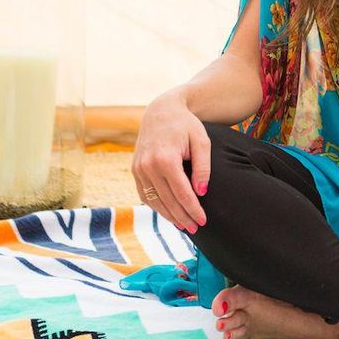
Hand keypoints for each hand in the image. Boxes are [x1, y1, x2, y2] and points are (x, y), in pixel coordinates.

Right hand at [131, 92, 210, 233]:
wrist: (161, 111)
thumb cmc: (186, 125)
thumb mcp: (201, 141)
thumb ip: (203, 168)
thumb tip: (201, 193)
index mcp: (165, 158)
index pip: (182, 193)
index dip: (193, 209)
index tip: (203, 220)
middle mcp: (148, 166)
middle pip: (168, 200)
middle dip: (182, 217)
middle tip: (196, 228)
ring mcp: (138, 169)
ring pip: (154, 201)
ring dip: (169, 215)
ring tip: (184, 225)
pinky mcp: (135, 170)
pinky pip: (145, 194)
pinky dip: (156, 206)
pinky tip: (169, 213)